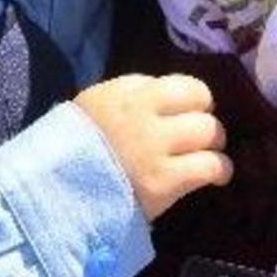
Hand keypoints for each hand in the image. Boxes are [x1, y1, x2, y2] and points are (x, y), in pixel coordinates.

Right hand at [74, 73, 231, 220]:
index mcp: (129, 95)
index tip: (191, 113)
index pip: (186, 86)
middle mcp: (145, 117)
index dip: (196, 100)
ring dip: (214, 147)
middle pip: (202, 110)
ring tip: (207, 158)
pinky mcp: (163, 182)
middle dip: (206, 124)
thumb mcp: (99, 103)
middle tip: (199, 139)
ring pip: (210, 134)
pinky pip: (210, 167)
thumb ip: (135, 93)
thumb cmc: (78, 146)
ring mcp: (155, 150)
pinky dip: (219, 170)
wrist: (58, 190)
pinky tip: (215, 176)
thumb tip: (175, 96)